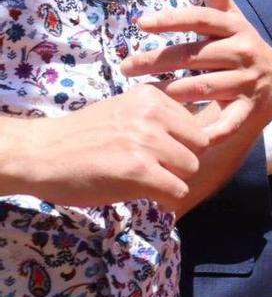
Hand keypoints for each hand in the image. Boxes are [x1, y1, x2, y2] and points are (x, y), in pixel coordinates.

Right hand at [5, 84, 208, 211]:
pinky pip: (177, 191)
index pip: (195, 123)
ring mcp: (146, 142)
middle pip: (200, 146)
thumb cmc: (81, 137)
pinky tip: (149, 197)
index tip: (163, 154)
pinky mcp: (138, 171)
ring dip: (173, 181)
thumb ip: (159, 118)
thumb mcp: (124, 112)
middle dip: (182, 162)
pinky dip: (167, 200)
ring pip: (191, 169)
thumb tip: (206, 134)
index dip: (182, 144)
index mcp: (151, 96)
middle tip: (156, 171)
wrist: (39, 154)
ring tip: (146, 182)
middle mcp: (152, 114)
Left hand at [120, 0, 271, 142]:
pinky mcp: (252, 108)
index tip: (141, 23)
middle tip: (126, 66)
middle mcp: (245, 51)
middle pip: (197, 55)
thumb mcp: (231, 19)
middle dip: (159, 61)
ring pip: (207, 86)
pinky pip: (231, 119)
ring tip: (144, 95)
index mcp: (236, 27)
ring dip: (174, 92)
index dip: (173, 19)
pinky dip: (214, 129)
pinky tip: (187, 134)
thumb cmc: (241, 47)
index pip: (203, 18)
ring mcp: (249, 81)